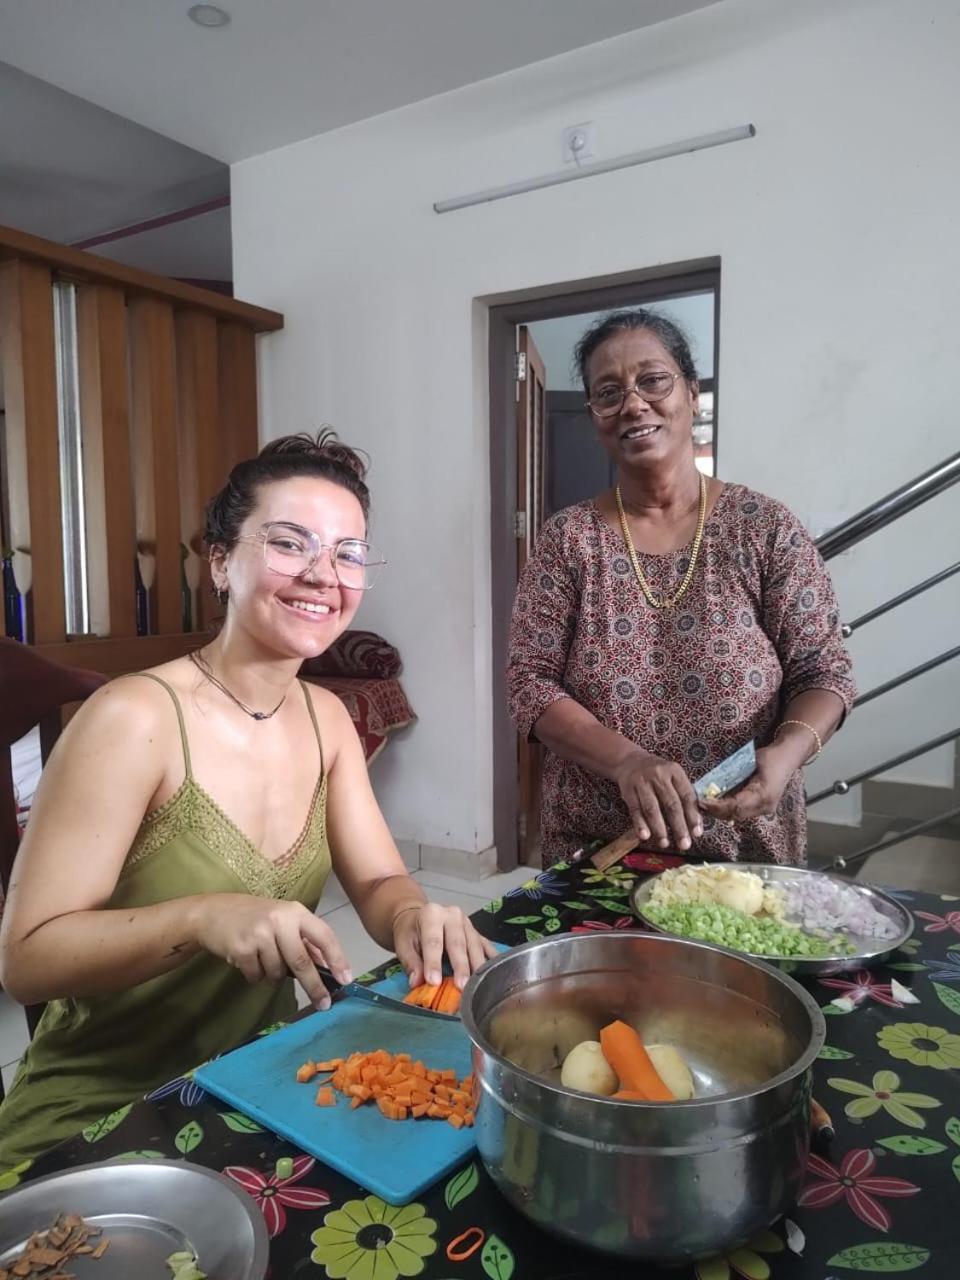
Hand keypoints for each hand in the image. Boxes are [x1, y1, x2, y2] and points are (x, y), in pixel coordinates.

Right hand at [192, 894, 351, 1010]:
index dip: (337, 958)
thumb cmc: (253, 916)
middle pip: (302, 962)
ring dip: (273, 975)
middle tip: (323, 1004)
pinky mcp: (242, 949)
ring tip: (262, 958)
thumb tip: (327, 966)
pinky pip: (257, 976)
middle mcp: (280, 920)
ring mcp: (260, 934)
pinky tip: (246, 959)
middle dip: (314, 986)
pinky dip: (254, 975)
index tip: (346, 979)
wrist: (212, 913)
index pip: (323, 936)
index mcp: (296, 912)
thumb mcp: (282, 919)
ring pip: (278, 973)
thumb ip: (303, 940)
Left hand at [393, 902, 498, 990]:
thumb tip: (417, 981)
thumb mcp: (403, 943)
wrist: (419, 917)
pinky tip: (497, 974)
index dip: (433, 962)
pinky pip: (486, 947)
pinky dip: (492, 961)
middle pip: (458, 943)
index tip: (434, 982)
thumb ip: (410, 962)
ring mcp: (468, 923)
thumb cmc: (411, 931)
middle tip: (462, 987)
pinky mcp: (477, 932)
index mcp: (432, 914)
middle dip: (460, 967)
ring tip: (478, 987)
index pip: (433, 941)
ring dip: (477, 967)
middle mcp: (453, 915)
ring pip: (475, 945)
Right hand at [613, 750, 702, 850]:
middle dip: (678, 827)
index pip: (686, 795)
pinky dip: (640, 824)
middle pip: (671, 804)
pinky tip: (645, 836)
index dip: (693, 815)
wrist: (630, 761)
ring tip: (665, 844)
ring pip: (652, 808)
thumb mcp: (673, 777)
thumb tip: (696, 824)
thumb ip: (684, 796)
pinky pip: (635, 810)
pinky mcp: (628, 790)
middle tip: (684, 844)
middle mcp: (659, 775)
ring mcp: (642, 782)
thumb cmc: (658, 775)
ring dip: (659, 828)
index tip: (697, 833)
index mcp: (675, 772)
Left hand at [697, 745, 793, 822]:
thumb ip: (734, 775)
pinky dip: (729, 810)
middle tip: (698, 804)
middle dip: (716, 812)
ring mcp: (766, 809)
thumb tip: (713, 784)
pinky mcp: (763, 807)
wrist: (789, 757)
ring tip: (704, 806)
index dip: (717, 806)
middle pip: (736, 815)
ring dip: (721, 813)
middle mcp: (766, 806)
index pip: (736, 806)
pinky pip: (743, 812)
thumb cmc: (771, 756)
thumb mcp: (750, 761)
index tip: (702, 801)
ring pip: (739, 816)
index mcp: (763, 794)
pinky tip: (716, 806)